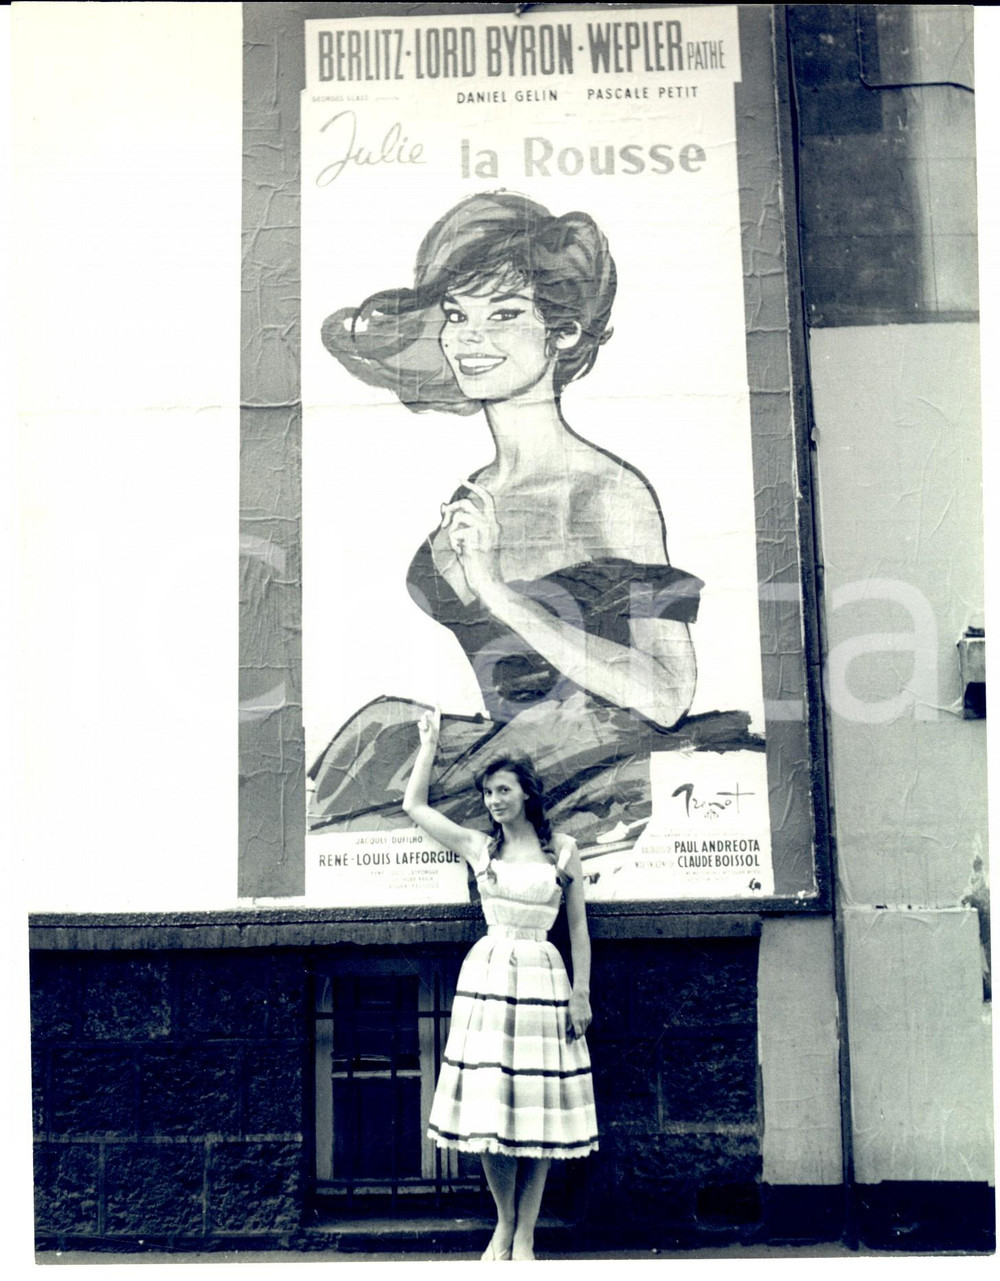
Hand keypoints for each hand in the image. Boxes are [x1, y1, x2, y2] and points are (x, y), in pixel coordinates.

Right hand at [416, 705, 440, 749]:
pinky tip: (423, 730)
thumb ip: (430, 720)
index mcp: (436, 720)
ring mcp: (427, 723)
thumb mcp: (433, 727)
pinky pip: (419, 723)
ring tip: (426, 728)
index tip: (436, 701)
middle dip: (427, 715)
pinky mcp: (422, 726)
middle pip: (428, 713)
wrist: (428, 742)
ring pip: (423, 717)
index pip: (437, 711)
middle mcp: (432, 721)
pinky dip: (421, 726)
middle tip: (427, 719)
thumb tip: (427, 714)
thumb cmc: (433, 735)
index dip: (437, 706)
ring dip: (424, 723)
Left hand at [439, 480, 502, 600]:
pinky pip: (456, 533)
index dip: (473, 487)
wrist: (488, 584)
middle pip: (467, 503)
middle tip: (444, 522)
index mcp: (494, 525)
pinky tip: (462, 554)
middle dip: (451, 509)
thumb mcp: (470, 542)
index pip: (487, 498)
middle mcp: (492, 525)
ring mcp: (485, 531)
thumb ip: (461, 525)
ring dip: (453, 531)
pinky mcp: (476, 538)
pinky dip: (454, 543)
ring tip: (458, 546)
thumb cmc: (479, 566)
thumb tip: (444, 506)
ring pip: (460, 516)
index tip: (460, 479)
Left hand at [566, 989, 591, 1041]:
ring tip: (577, 1030)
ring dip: (581, 1030)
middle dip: (578, 1035)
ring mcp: (587, 1018)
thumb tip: (568, 1031)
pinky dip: (584, 1025)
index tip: (574, 1038)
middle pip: (582, 1032)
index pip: (578, 1033)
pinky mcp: (590, 1016)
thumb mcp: (569, 1013)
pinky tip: (581, 1023)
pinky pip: (587, 1024)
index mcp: (576, 1020)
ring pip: (585, 1028)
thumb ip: (569, 1023)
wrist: (581, 996)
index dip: (576, 1037)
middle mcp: (583, 1020)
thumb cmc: (572, 1004)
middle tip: (574, 1036)